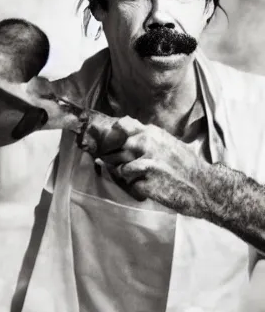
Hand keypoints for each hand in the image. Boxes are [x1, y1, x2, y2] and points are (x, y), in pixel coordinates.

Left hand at [90, 117, 210, 217]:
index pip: (122, 126)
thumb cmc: (184, 164)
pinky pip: (129, 183)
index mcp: (152, 133)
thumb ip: (145, 135)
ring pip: (120, 168)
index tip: (109, 141)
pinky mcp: (144, 181)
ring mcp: (145, 163)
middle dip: (112, 158)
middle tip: (125, 165)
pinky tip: (150, 184)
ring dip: (127, 174)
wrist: (202, 186)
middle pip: (114, 149)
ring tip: (143, 176)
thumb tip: (119, 125)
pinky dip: (136, 186)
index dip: (112, 134)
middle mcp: (147, 144)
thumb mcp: (166, 142)